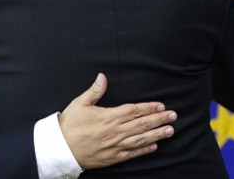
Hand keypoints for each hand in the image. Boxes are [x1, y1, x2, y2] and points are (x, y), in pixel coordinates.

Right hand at [59, 73, 175, 168]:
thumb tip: (103, 76)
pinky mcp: (113, 158)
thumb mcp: (80, 103)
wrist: (60, 149)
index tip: (161, 105)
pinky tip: (154, 146)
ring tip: (170, 131)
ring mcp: (115, 146)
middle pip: (142, 124)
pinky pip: (132, 154)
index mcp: (109, 117)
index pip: (134, 110)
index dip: (149, 108)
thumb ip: (94, 90)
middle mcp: (115, 132)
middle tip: (173, 116)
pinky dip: (144, 150)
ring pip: (141, 139)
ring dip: (157, 134)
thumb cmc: (69, 124)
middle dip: (159, 119)